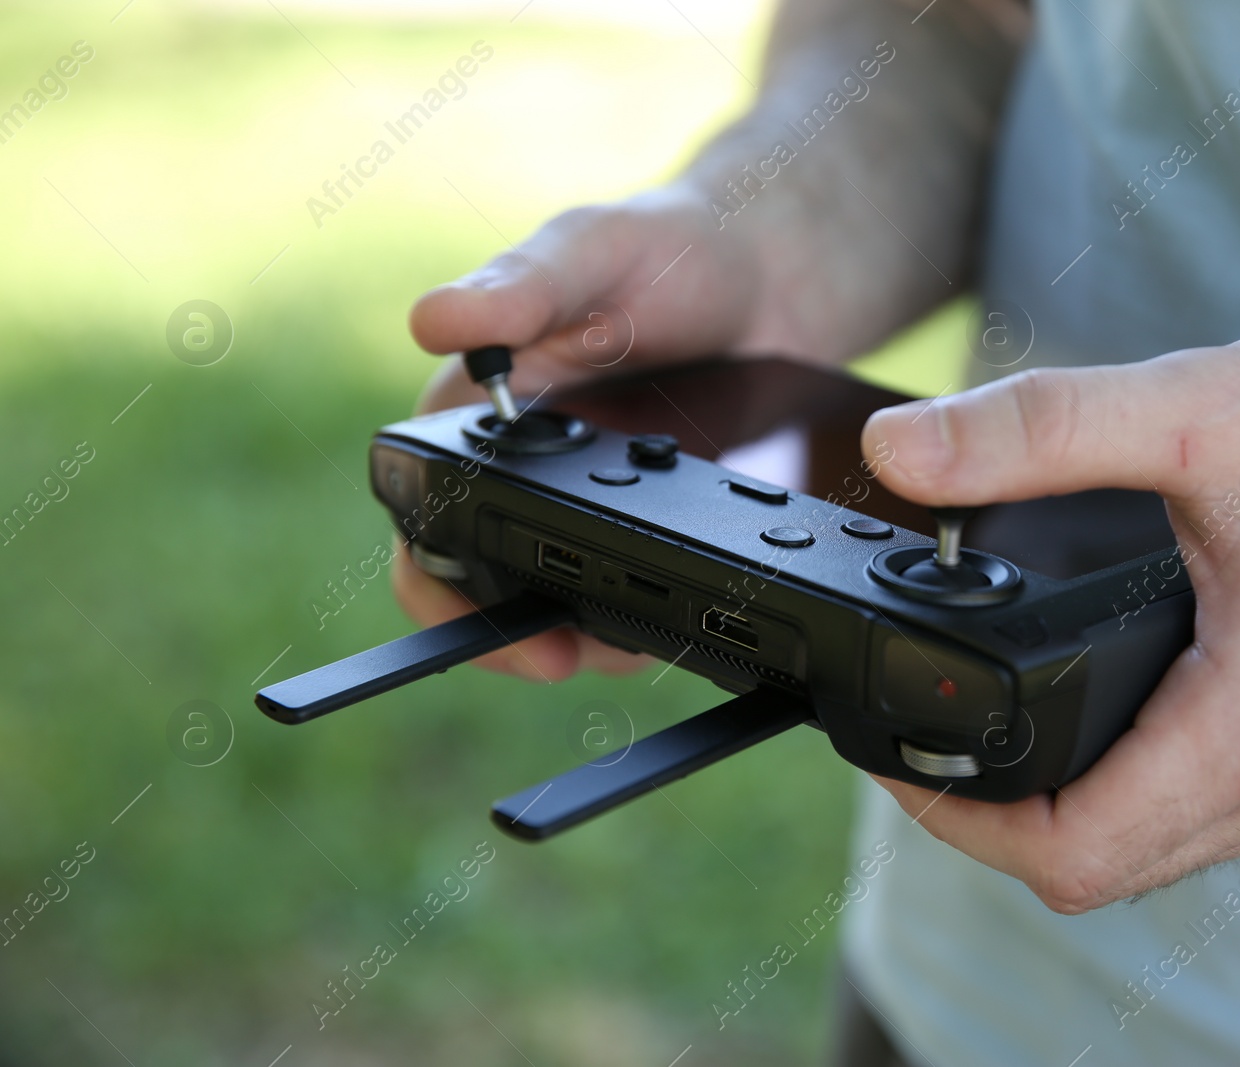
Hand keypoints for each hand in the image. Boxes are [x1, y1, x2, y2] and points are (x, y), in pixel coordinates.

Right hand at [395, 184, 801, 681]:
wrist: (768, 276)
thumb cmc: (663, 247)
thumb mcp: (591, 252)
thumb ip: (520, 288)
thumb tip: (433, 321)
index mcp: (472, 410)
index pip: (417, 516)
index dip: (436, 584)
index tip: (485, 619)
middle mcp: (515, 467)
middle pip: (479, 583)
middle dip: (513, 633)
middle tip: (571, 658)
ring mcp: (582, 501)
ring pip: (553, 600)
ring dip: (581, 636)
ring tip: (634, 648)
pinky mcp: (646, 521)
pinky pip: (624, 589)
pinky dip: (637, 618)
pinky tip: (672, 626)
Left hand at [860, 302, 1239, 912]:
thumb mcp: (1194, 413)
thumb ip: (1037, 433)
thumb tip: (902, 452)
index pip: (1074, 851)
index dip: (958, 825)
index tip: (899, 761)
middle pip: (1106, 868)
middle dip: (995, 823)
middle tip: (927, 746)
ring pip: (1160, 850)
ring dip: (1067, 813)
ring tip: (992, 736)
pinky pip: (1212, 815)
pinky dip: (1135, 791)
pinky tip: (1103, 722)